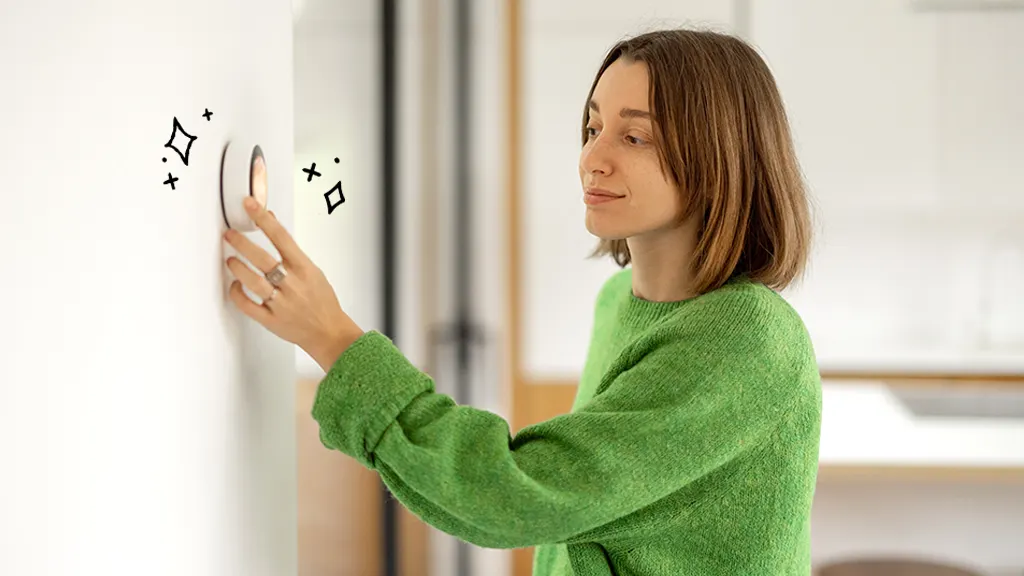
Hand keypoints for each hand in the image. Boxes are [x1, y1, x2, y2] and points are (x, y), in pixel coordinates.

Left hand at [223, 196, 363, 370]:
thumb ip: (292, 252)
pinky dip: (238, 293)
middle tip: (230, 234)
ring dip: (238, 268)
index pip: (281, 237)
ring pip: (252, 282)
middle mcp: (292, 285)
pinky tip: (236, 285)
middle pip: (262, 258)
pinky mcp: (271, 320)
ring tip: (231, 259)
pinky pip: (247, 305)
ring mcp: (281, 303)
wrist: (328, 332)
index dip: (264, 219)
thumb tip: (273, 224)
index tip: (250, 205)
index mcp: (305, 269)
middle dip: (242, 243)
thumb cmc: (322, 301)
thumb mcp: (314, 272)